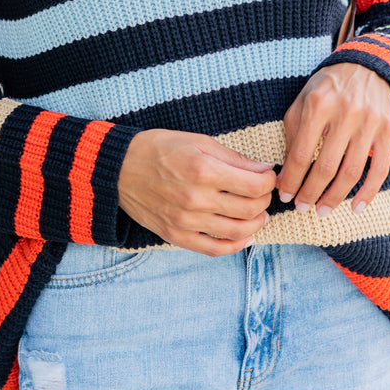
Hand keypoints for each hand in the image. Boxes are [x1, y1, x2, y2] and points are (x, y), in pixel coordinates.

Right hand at [118, 128, 275, 255]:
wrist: (120, 168)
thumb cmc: (159, 148)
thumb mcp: (197, 141)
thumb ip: (232, 157)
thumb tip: (262, 169)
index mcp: (203, 170)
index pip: (254, 185)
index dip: (269, 181)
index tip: (268, 176)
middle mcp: (196, 199)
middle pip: (250, 209)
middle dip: (265, 200)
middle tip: (264, 193)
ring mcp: (186, 221)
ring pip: (237, 231)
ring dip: (256, 223)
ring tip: (258, 214)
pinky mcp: (176, 236)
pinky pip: (214, 249)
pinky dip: (236, 245)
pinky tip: (245, 236)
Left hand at [278, 63, 389, 216]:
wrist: (368, 67)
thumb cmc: (328, 87)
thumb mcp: (303, 100)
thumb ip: (292, 132)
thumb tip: (284, 173)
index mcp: (318, 104)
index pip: (301, 153)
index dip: (291, 179)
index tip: (284, 195)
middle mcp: (346, 113)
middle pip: (326, 167)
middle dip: (311, 193)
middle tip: (301, 207)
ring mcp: (370, 122)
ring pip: (351, 172)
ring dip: (335, 198)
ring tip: (322, 210)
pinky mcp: (389, 131)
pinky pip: (379, 169)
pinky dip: (368, 193)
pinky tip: (356, 207)